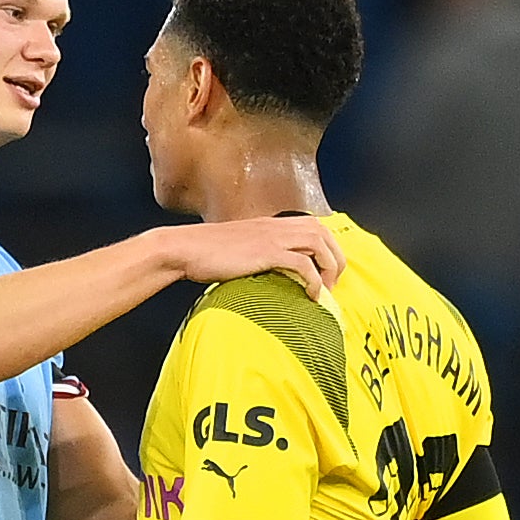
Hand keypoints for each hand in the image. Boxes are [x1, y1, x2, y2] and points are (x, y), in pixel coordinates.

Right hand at [171, 215, 343, 300]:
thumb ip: (257, 254)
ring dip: (328, 268)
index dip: (326, 248)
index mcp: (271, 224)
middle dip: (335, 258)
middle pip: (323, 234)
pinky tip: (310, 295)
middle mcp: (276, 225)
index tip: (325, 270)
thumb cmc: (205, 253)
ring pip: (319, 245)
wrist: (185, 249)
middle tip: (333, 283)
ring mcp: (273, 237)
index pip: (313, 227)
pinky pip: (303, 264)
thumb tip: (269, 272)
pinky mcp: (267, 253)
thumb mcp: (238, 248)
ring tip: (325, 290)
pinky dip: (313, 280)